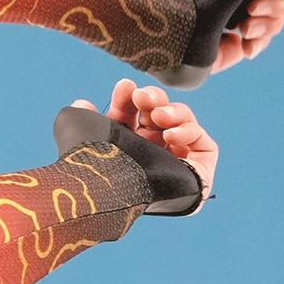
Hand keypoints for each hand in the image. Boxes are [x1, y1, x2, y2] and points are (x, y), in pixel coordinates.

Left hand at [73, 78, 217, 206]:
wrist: (114, 196)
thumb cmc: (95, 169)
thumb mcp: (82, 136)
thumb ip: (82, 118)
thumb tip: (80, 103)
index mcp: (123, 150)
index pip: (130, 118)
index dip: (127, 100)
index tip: (124, 86)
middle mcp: (149, 155)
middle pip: (157, 114)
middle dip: (152, 99)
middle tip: (141, 96)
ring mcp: (174, 163)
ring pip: (181, 121)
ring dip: (171, 111)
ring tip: (157, 115)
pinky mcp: (198, 172)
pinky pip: (202, 141)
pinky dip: (189, 130)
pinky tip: (171, 134)